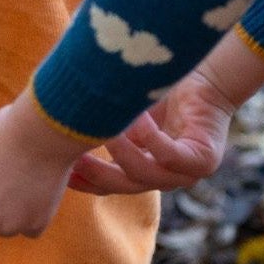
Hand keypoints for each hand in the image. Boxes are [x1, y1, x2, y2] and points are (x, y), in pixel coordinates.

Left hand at [0, 91, 85, 237]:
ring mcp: (6, 225)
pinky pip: (34, 224)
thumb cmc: (7, 131)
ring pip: (10, 223)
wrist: (41, 132)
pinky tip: (42, 187)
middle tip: (11, 174)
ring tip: (28, 177)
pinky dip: (39, 211)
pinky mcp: (33, 227)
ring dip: (17, 209)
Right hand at [67, 62, 237, 194]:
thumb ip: (103, 119)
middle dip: (98, 173)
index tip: (61, 171)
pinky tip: (137, 117)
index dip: (86, 181)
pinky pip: (170, 156)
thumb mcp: (127, 111)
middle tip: (74, 156)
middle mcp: (164, 177)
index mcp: (144, 170)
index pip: (111, 186)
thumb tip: (54, 107)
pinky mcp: (203, 160)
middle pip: (125, 186)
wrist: (209, 78)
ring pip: (145, 175)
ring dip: (122, 152)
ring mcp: (186, 174)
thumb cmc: (164, 91)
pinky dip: (150, 138)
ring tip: (105, 128)